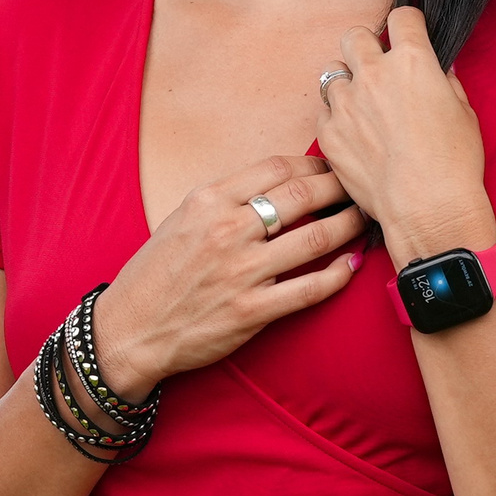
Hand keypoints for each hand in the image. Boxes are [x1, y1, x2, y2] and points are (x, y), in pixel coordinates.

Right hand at [91, 156, 366, 398]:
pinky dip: (338, 275)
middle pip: (303, 195)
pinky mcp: (252, 311)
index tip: (331, 168)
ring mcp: (242, 272)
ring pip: (316, 239)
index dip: (313, 164)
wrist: (129, 331)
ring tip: (366, 220)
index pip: (277, 167)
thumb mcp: (181, 220)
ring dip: (349, 226)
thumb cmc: (155, 274)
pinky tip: (352, 265)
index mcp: (208, 201)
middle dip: (341, 187)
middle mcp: (227, 230)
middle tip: (361, 187)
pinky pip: (310, 288)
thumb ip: (225, 200)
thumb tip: (275, 184)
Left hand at [316, 7, 495, 265]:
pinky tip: (355, 136)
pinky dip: (336, 119)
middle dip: (365, 46)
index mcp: (413, 61)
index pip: (401, 16)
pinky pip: (324, 113)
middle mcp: (374, 74)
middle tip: (377, 67)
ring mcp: (346, 103)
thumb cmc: (455, 163)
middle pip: (354, 36)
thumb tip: (437, 73)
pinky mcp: (328, 134)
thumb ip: (445, 83)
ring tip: (362, 106)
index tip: (407, 35)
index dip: (406, 24)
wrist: (428, 208)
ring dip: (346, 83)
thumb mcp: (464, 113)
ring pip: (332, 74)